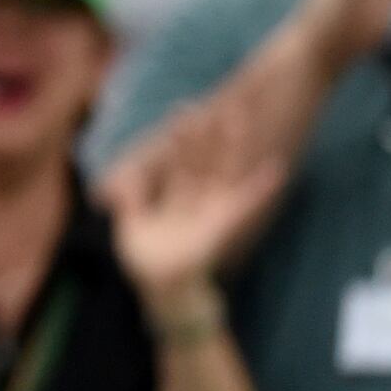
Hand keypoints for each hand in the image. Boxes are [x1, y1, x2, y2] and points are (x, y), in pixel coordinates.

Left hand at [99, 103, 285, 314]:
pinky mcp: (223, 225)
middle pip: (204, 157)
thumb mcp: (132, 226)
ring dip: (232, 146)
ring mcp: (213, 209)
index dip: (181, 135)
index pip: (179, 158)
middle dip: (208, 131)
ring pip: (223, 170)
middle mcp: (198, 198)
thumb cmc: (148, 261)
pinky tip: (276, 169)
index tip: (184, 107)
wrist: (163, 290)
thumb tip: (114, 181)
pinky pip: (245, 204)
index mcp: (176, 195)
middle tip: (214, 100)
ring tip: (240, 118)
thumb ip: (129, 201)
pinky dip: (260, 188)